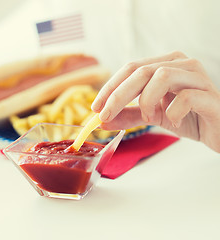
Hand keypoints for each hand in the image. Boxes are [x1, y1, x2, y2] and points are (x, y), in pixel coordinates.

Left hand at [91, 51, 219, 152]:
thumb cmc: (188, 117)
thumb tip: (101, 120)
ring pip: (161, 76)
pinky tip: (174, 121)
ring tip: (149, 118)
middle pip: (141, 71)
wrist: (219, 129)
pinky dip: (172, 111)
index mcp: (166, 64)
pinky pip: (186, 97)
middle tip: (105, 115)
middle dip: (118, 95)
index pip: (130, 68)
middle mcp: (181, 64)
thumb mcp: (152, 116)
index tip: (95, 107)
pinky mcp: (210, 95)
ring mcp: (197, 77)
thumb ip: (128, 115)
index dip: (110, 87)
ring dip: (146, 100)